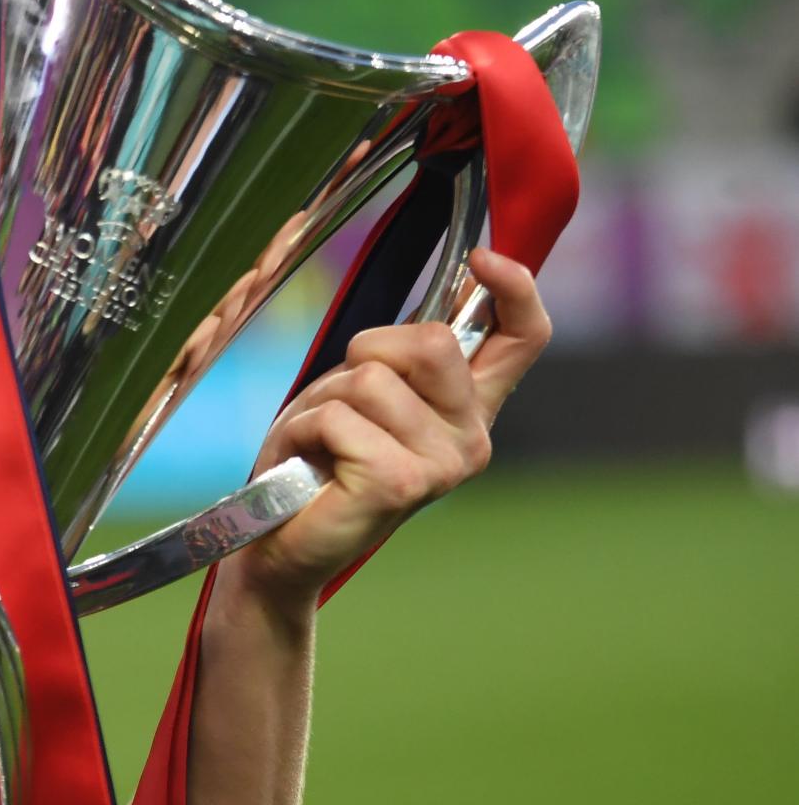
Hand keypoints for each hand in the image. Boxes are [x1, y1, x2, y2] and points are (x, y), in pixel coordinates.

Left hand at [229, 248, 551, 606]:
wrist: (281, 545)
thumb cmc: (316, 463)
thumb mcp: (362, 394)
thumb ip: (401, 359)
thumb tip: (439, 303)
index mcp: (467, 409)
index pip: (523, 337)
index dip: (516, 288)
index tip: (483, 260)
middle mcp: (470, 438)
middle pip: (430, 341)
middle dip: (366, 352)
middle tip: (340, 401)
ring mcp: (443, 464)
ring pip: (372, 377)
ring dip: (324, 400)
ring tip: (320, 442)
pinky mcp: (402, 483)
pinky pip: (338, 417)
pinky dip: (303, 429)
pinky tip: (307, 462)